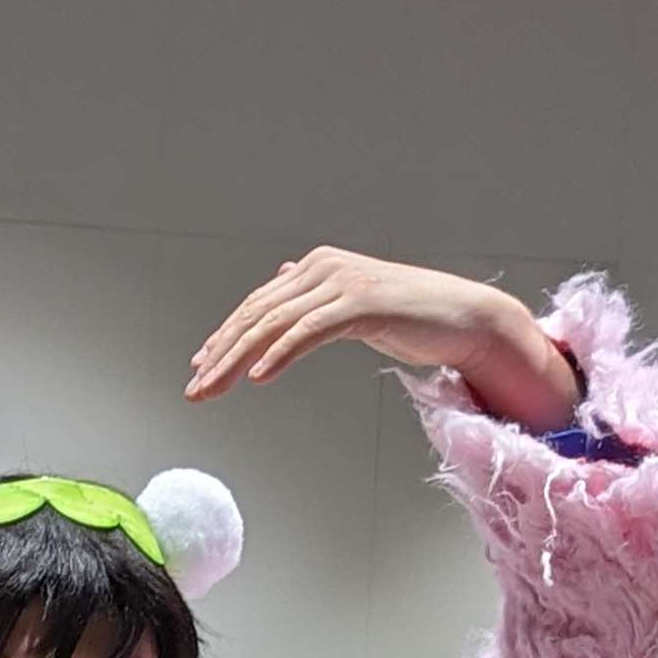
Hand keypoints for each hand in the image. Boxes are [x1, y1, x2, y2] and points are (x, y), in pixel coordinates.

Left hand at [188, 252, 580, 428]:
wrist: (463, 319)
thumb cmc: (411, 316)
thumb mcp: (352, 305)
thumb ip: (316, 297)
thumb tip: (284, 280)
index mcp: (317, 268)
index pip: (259, 306)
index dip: (225, 337)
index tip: (201, 367)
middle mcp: (323, 268)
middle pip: (258, 314)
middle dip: (221, 354)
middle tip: (195, 389)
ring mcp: (342, 283)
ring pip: (275, 324)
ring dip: (238, 360)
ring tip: (213, 389)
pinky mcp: (361, 304)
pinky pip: (309, 331)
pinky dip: (280, 354)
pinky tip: (258, 377)